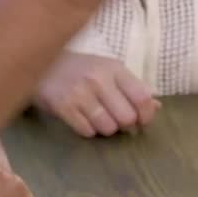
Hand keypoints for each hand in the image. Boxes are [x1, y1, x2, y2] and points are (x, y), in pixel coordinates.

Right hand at [38, 52, 160, 137]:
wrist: (39, 64)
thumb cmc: (80, 70)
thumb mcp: (109, 71)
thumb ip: (133, 87)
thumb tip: (157, 106)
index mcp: (115, 69)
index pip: (142, 97)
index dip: (146, 115)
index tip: (141, 121)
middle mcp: (99, 79)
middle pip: (127, 118)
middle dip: (124, 125)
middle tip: (115, 119)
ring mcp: (80, 93)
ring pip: (107, 128)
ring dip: (105, 129)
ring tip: (96, 117)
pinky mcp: (63, 106)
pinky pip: (87, 132)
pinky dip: (87, 130)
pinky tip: (82, 118)